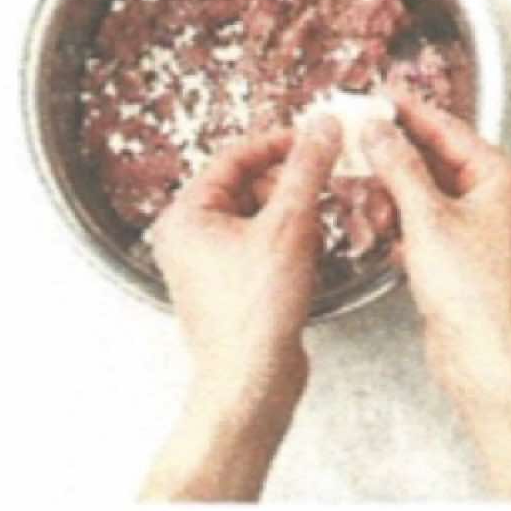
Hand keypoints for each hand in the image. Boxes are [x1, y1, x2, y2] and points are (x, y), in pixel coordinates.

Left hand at [141, 118, 340, 500]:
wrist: (251, 382)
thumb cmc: (254, 315)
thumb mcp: (289, 226)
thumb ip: (306, 169)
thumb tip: (321, 128)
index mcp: (186, 215)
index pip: (234, 157)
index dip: (279, 144)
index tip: (315, 139)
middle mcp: (188, 237)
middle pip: (247, 186)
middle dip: (290, 185)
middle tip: (325, 184)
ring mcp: (207, 264)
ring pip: (258, 217)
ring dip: (294, 217)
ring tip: (317, 229)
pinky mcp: (230, 287)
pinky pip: (262, 247)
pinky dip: (289, 245)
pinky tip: (310, 258)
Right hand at [361, 90, 510, 394]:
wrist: (489, 358)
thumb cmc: (476, 296)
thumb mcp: (427, 219)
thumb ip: (400, 167)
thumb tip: (380, 132)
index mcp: (503, 179)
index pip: (449, 129)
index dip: (410, 111)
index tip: (382, 95)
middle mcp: (499, 200)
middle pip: (438, 160)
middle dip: (396, 159)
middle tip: (359, 142)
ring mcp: (484, 230)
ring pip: (429, 194)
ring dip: (396, 197)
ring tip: (371, 202)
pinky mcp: (467, 258)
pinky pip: (429, 225)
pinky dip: (405, 225)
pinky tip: (385, 233)